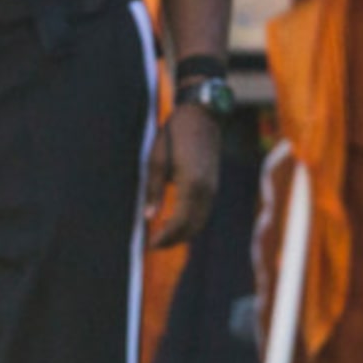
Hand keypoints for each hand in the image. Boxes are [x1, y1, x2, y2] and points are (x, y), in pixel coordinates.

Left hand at [147, 100, 220, 247]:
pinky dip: (191, 222)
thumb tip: (148, 217)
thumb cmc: (174, 136)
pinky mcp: (213, 186)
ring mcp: (212, 189)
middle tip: (154, 244)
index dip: (165, 236)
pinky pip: (204, 212)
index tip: (150, 244)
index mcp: (191, 185)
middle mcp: (206, 191)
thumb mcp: (156, 161)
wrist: (201, 118)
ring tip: (162, 236)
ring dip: (183, 233)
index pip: (179, 222)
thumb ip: (153, 190)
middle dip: (174, 239)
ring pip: (200, 222)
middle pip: (192, 227)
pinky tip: (174, 221)